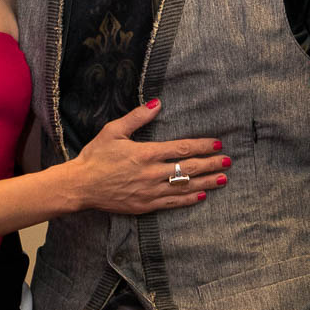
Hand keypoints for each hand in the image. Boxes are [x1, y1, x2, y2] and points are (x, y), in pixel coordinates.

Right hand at [75, 101, 227, 214]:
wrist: (81, 186)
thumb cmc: (95, 156)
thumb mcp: (113, 131)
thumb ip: (137, 117)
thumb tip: (157, 104)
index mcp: (146, 153)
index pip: (182, 148)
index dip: (203, 145)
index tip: (218, 144)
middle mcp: (151, 173)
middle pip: (189, 167)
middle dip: (211, 164)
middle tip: (228, 161)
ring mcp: (150, 191)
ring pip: (184, 186)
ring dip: (206, 182)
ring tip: (223, 179)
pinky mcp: (145, 205)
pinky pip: (172, 203)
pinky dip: (188, 199)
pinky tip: (201, 195)